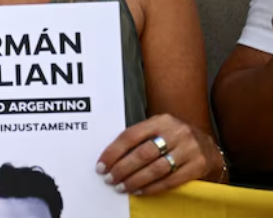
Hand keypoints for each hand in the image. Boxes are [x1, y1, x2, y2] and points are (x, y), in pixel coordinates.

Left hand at [97, 113, 221, 194]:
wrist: (210, 147)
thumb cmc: (176, 139)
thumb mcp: (159, 129)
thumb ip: (140, 138)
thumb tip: (111, 156)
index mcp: (161, 121)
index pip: (130, 135)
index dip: (113, 152)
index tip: (102, 164)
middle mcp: (176, 132)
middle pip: (142, 153)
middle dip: (122, 169)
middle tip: (110, 179)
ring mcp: (189, 149)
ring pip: (156, 168)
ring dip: (135, 180)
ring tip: (122, 186)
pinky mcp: (198, 165)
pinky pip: (171, 180)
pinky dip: (153, 187)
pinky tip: (140, 191)